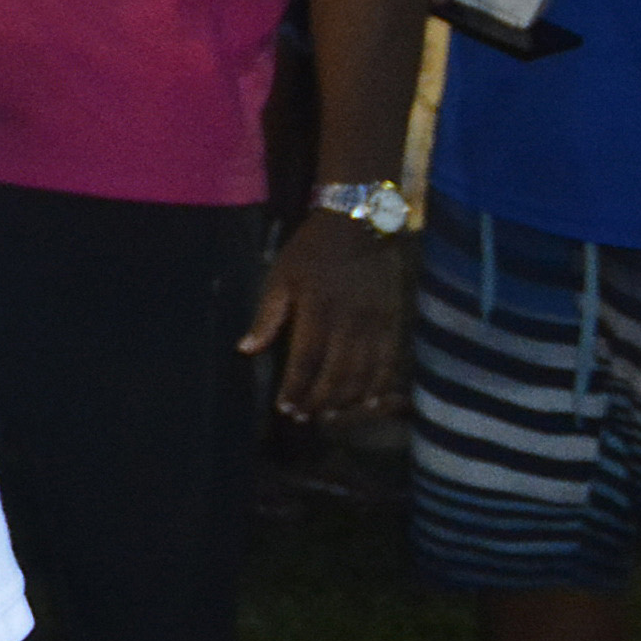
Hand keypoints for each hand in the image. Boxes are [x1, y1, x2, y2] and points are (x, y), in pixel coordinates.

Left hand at [242, 210, 407, 421]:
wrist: (360, 223)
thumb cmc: (312, 250)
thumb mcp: (280, 276)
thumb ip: (266, 316)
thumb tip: (245, 350)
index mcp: (317, 311)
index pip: (305, 361)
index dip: (295, 389)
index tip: (284, 408)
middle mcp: (349, 323)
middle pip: (336, 374)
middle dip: (319, 401)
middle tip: (304, 417)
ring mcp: (376, 324)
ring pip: (364, 374)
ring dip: (345, 401)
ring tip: (329, 416)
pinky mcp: (394, 322)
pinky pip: (389, 363)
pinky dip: (379, 387)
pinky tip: (368, 403)